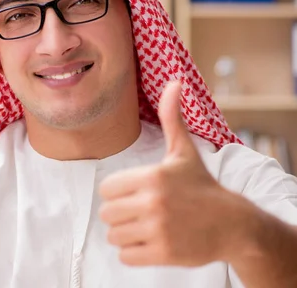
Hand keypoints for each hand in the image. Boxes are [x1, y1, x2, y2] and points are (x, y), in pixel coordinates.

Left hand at [98, 80, 242, 266]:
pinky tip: (150, 243)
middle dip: (120, 214)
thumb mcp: (184, 152)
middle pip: (107, 213)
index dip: (118, 192)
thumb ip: (172, 118)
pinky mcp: (163, 254)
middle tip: (140, 212)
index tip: (135, 193)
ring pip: (114, 236)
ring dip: (125, 234)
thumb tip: (173, 82)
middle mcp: (152, 203)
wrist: (233, 224)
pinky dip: (133, 252)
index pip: (106, 189)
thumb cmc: (202, 186)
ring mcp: (158, 230)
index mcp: (151, 177)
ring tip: (145, 227)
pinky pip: (126, 256)